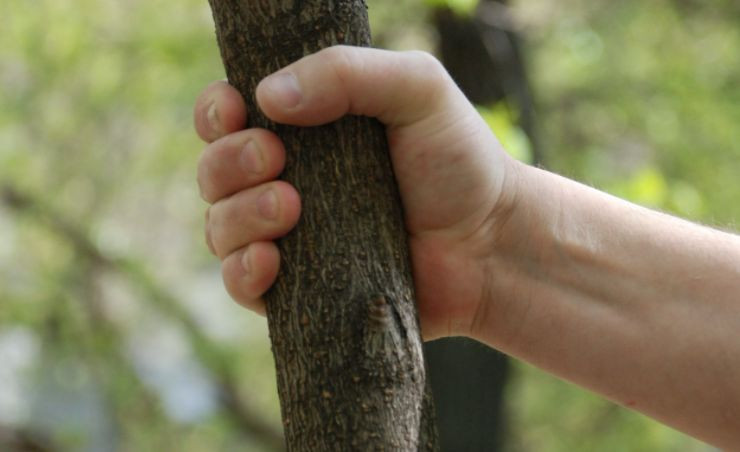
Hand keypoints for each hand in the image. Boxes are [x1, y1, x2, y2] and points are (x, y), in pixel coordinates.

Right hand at [194, 46, 519, 339]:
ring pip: (219, 227)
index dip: (215, 112)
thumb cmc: (458, 161)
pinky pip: (240, 286)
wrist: (490, 244)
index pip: (228, 118)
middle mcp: (286, 182)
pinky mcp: (299, 291)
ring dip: (237, 214)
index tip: (235, 110)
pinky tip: (269, 260)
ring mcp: (289, 239)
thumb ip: (348, 74)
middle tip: (276, 159)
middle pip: (213, 172)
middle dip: (228, 162)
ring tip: (289, 207)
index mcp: (304, 132)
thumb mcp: (416, 90)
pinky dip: (241, 272)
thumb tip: (267, 96)